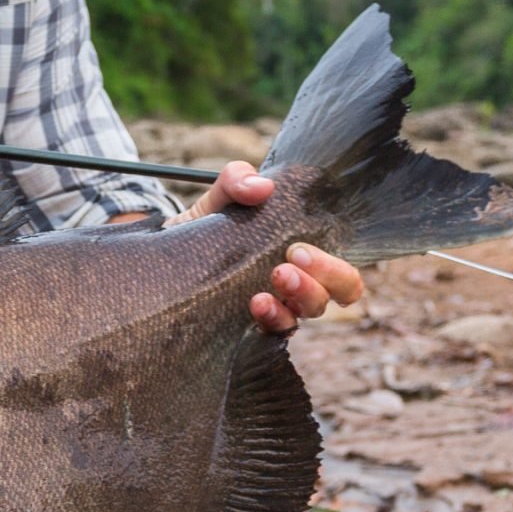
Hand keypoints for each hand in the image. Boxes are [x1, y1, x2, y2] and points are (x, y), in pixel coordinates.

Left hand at [166, 160, 364, 333]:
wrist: (170, 256)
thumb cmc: (210, 226)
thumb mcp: (221, 196)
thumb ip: (238, 179)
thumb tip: (262, 186)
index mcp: (305, 258)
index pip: (342, 275)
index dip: (334, 267)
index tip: (299, 248)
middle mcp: (297, 287)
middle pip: (336, 294)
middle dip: (324, 277)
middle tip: (292, 259)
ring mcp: (278, 309)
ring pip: (307, 314)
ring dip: (299, 297)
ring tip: (270, 284)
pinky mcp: (251, 326)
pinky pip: (274, 332)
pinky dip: (271, 318)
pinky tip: (255, 303)